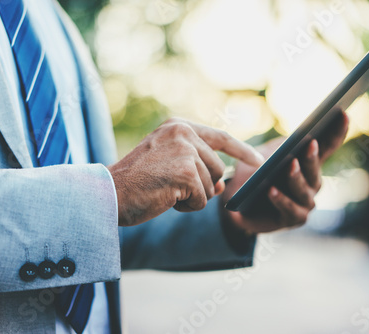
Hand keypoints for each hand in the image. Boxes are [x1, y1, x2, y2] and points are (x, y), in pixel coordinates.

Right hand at [108, 118, 264, 225]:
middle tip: (171, 187)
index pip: (220, 136)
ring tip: (165, 191)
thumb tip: (222, 186)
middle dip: (202, 186)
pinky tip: (165, 199)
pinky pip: (202, 199)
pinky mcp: (186, 171)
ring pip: (211, 185)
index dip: (242, 150)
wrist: (109, 194)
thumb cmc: (135, 182)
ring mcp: (185, 150)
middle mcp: (183, 132)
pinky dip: (186, 207)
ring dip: (192, 197)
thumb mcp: (169, 166)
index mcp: (178, 126)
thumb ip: (197, 168)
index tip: (259, 160)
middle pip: (218, 168)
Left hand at [221, 111, 348, 233]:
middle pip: (315, 170)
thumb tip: (295, 136)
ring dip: (296, 177)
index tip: (343, 113)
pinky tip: (271, 190)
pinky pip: (288, 209)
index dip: (337, 131)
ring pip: (303, 190)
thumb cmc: (254, 174)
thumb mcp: (265, 154)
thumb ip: (282, 146)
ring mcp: (305, 203)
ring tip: (290, 165)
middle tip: (310, 142)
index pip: (327, 146)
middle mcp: (312, 184)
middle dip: (312, 156)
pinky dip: (280, 199)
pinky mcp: (292, 219)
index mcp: (309, 164)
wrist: (238, 202)